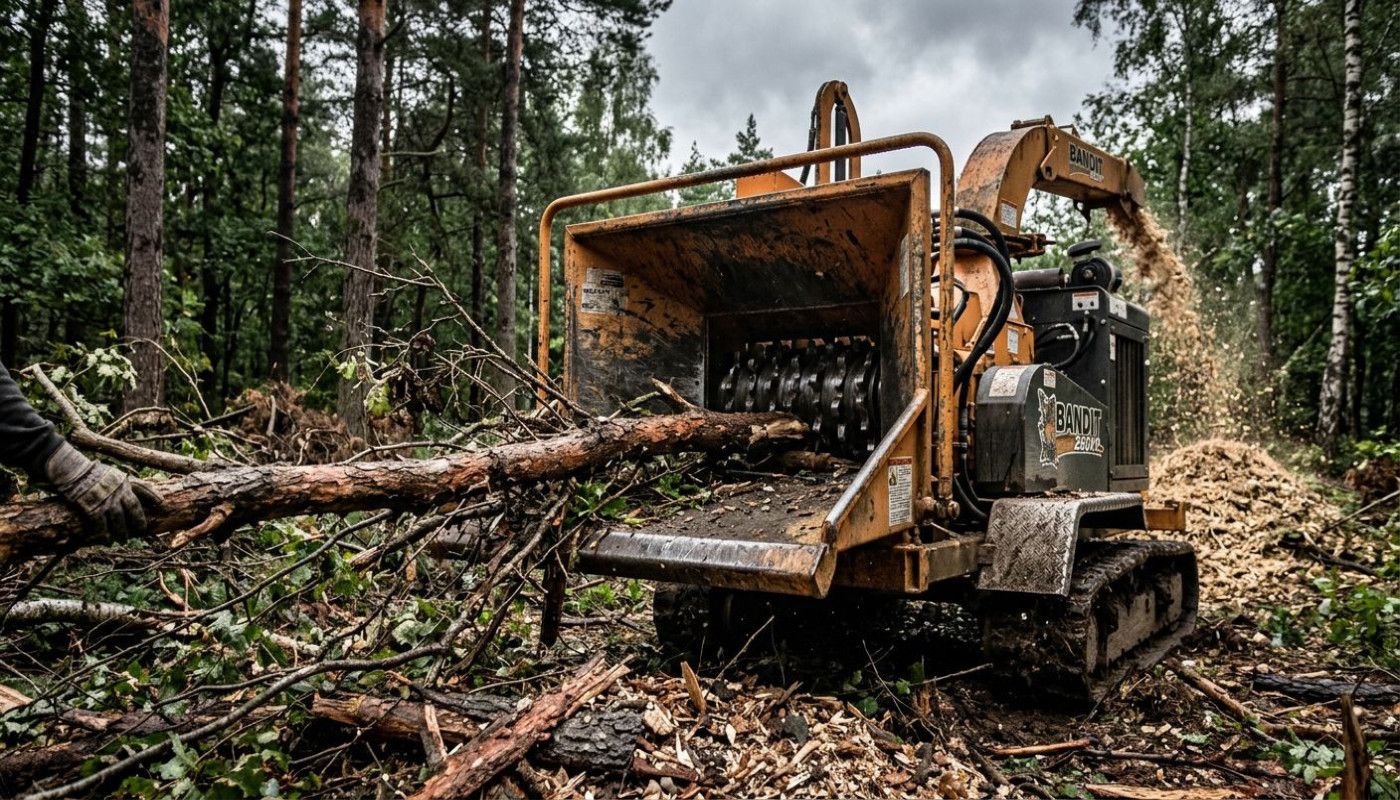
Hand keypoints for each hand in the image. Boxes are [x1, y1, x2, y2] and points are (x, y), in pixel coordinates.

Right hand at [43, 443, 162, 541]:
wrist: (72, 470)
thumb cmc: (91, 471)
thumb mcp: (112, 473)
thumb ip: (124, 481)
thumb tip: (134, 486)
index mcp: (124, 482)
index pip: (144, 488)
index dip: (153, 496)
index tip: (161, 504)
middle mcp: (118, 492)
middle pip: (133, 509)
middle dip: (138, 521)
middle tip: (141, 530)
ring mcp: (106, 501)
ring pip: (119, 520)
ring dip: (121, 532)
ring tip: (122, 540)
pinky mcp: (93, 509)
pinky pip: (101, 525)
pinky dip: (104, 534)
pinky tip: (106, 540)